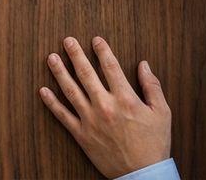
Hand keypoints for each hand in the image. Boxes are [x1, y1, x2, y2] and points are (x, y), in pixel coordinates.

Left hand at [41, 37, 171, 178]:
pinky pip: (63, 116)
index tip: (95, 39)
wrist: (143, 174)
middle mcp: (105, 106)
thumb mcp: (162, 113)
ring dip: (59, 72)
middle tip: (67, 41)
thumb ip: (152, 86)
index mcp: (125, 99)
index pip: (111, 67)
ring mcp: (91, 120)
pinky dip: (51, 103)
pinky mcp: (82, 135)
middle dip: (75, 55)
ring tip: (51, 58)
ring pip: (70, 90)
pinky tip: (43, 90)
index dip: (102, 50)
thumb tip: (144, 64)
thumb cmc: (154, 144)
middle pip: (86, 74)